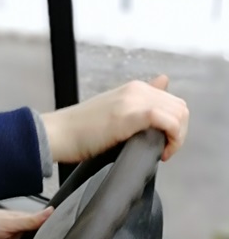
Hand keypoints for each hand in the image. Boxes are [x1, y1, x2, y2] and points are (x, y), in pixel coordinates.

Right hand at [40, 74, 187, 164]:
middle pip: (180, 107)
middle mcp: (137, 90)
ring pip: (179, 114)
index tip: (161, 144)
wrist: (58, 134)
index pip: (173, 102)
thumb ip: (138, 105)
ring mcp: (134, 100)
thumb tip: (162, 86)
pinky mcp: (131, 114)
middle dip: (179, 132)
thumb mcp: (114, 112)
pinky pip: (169, 121)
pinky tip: (160, 152)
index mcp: (134, 88)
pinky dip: (172, 139)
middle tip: (162, 150)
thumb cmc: (81, 131)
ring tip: (161, 152)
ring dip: (177, 137)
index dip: (173, 126)